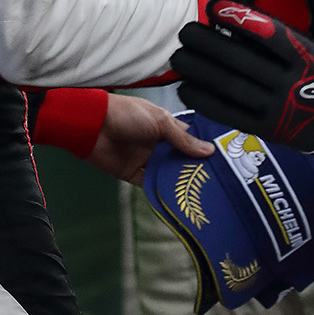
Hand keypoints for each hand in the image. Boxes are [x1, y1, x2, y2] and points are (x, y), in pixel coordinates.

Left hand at [85, 95, 214, 184]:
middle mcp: (156, 143)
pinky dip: (160, 192)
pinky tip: (176, 200)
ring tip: (200, 194)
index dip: (202, 149)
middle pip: (178, 159)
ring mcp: (144, 159)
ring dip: (178, 182)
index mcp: (164, 126)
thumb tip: (208, 151)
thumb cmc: (126, 115)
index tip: (221, 161)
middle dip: (193, 169)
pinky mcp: (131, 174)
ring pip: (165, 174)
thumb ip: (182, 139)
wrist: (92, 125)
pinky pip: (149, 185)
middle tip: (215, 183)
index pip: (188, 139)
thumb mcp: (160, 122)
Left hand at [172, 0, 313, 167]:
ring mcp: (277, 109)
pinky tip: (186, 87)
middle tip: (186, 30)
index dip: (238, 19)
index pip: (268, 34)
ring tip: (180, 55)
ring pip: (231, 87)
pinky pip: (230, 113)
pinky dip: (205, 100)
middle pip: (241, 60)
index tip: (214, 7)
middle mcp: (289, 82)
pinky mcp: (266, 130)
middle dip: (208, 44)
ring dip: (201, 70)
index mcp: (306, 56)